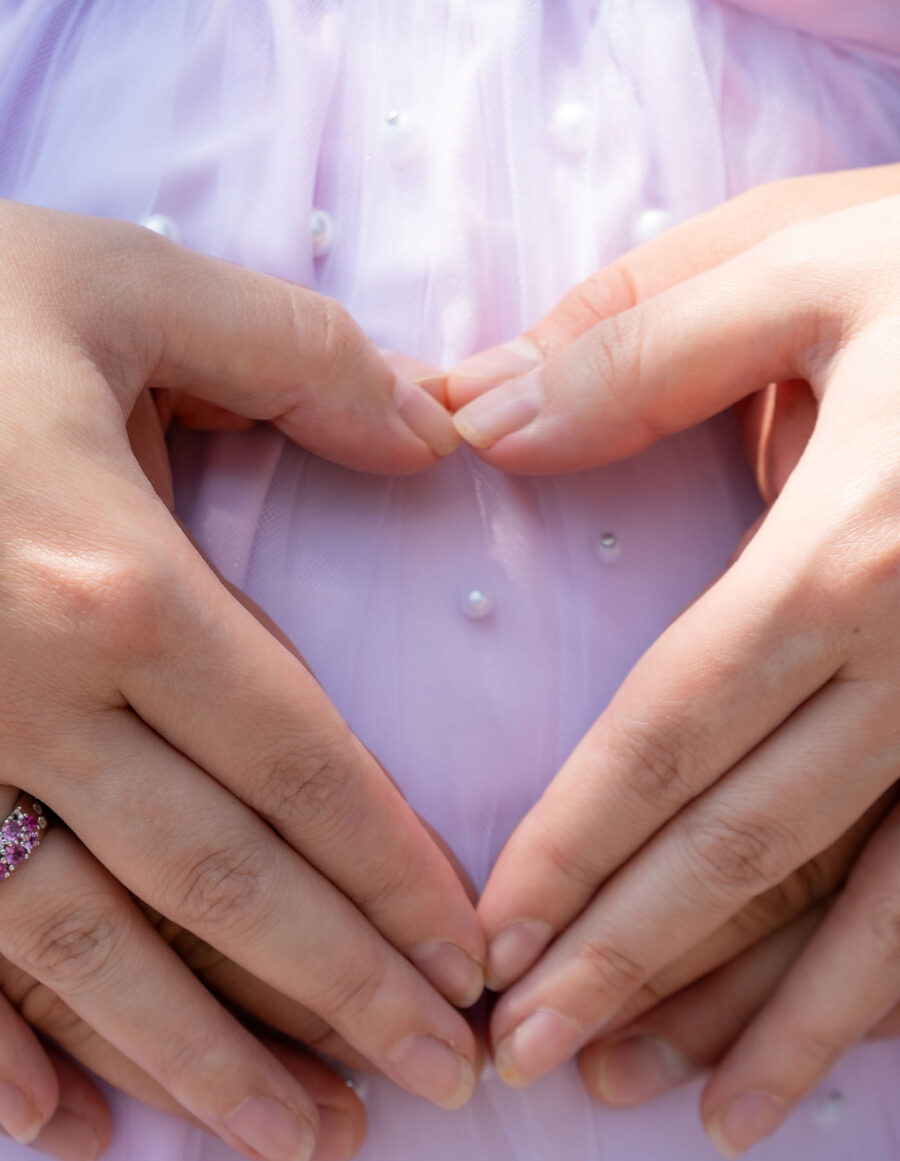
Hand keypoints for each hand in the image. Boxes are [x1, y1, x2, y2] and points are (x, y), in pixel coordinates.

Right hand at [0, 199, 483, 1160]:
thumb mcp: (120, 285)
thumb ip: (297, 356)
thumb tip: (443, 432)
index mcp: (108, 582)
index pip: (297, 761)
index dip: (393, 870)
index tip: (473, 957)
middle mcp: (17, 699)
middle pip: (215, 881)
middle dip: (336, 992)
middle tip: (442, 1082)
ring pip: (81, 947)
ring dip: (197, 1055)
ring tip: (303, 1138)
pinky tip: (65, 1127)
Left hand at [447, 172, 899, 1153]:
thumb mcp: (806, 264)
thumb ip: (635, 353)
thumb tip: (468, 417)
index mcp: (850, 548)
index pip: (675, 731)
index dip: (578, 842)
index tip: (493, 934)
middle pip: (756, 845)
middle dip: (637, 962)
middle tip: (531, 1052)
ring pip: (874, 907)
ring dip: (766, 1016)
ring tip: (669, 1106)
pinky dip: (888, 985)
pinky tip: (832, 1058)